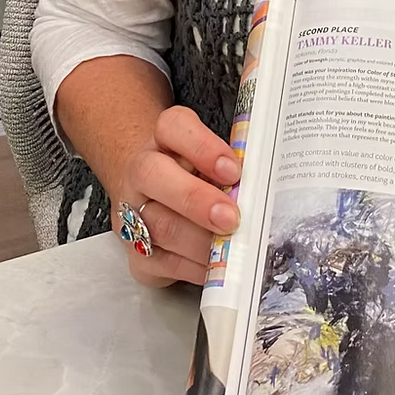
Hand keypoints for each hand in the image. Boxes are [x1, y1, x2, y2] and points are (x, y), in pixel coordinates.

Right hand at [114, 107, 241, 288]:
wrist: (153, 193)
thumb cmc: (196, 173)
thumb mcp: (214, 158)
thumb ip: (231, 168)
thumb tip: (263, 190)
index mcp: (164, 137)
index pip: (174, 126)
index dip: (203, 147)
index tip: (233, 170)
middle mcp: (142, 170)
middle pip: (154, 174)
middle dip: (195, 199)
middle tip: (231, 218)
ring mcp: (132, 211)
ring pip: (158, 225)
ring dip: (199, 241)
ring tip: (230, 247)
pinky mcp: (136, 253)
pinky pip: (161, 263)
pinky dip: (194, 267)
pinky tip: (216, 266)